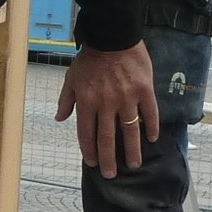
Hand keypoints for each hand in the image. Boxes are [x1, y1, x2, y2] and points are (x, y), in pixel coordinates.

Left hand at [57, 41, 158, 178]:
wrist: (112, 35)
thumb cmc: (90, 58)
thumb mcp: (71, 78)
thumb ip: (66, 100)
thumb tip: (60, 119)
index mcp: (87, 102)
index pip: (87, 134)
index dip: (90, 151)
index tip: (93, 164)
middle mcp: (106, 104)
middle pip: (107, 138)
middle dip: (109, 160)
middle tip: (112, 175)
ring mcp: (127, 98)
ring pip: (130, 131)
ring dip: (132, 150)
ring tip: (134, 165)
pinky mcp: (144, 91)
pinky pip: (149, 114)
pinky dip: (150, 127)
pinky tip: (151, 139)